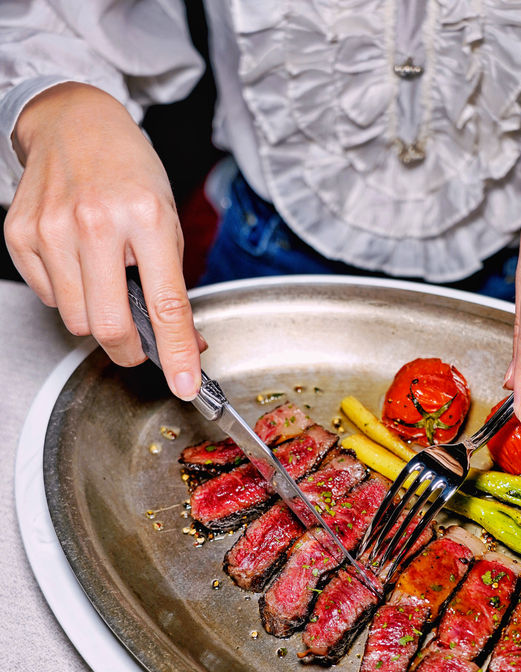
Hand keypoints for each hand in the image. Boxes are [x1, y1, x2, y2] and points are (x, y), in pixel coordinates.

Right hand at [5, 82, 204, 399]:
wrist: (74, 122)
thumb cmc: (127, 172)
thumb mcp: (166, 220)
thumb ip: (173, 285)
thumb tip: (185, 345)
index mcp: (144, 217)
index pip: (164, 305)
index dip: (175, 353)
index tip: (184, 384)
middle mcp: (95, 222)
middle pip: (107, 326)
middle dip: (127, 349)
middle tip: (137, 342)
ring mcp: (52, 228)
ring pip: (75, 320)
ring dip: (95, 317)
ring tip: (104, 279)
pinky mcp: (20, 234)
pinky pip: (49, 297)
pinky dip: (68, 293)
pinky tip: (77, 261)